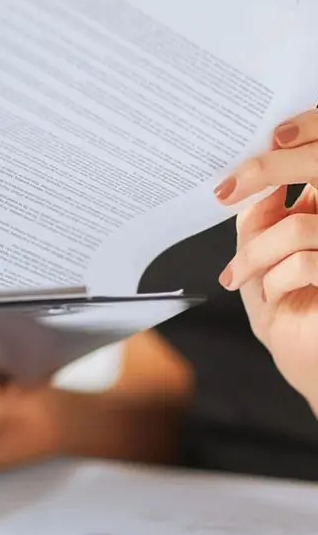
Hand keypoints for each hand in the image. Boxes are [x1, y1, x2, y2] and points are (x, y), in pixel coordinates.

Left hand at [215, 110, 317, 410]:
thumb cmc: (292, 319)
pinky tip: (272, 297)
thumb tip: (252, 185)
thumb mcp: (263, 263)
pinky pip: (307, 263)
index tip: (238, 169)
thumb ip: (262, 222)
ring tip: (240, 277)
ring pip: (298, 229)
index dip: (277, 160)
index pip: (311, 171)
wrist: (314, 374)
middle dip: (263, 179)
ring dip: (257, 254)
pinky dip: (277, 279)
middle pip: (310, 184)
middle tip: (225, 192)